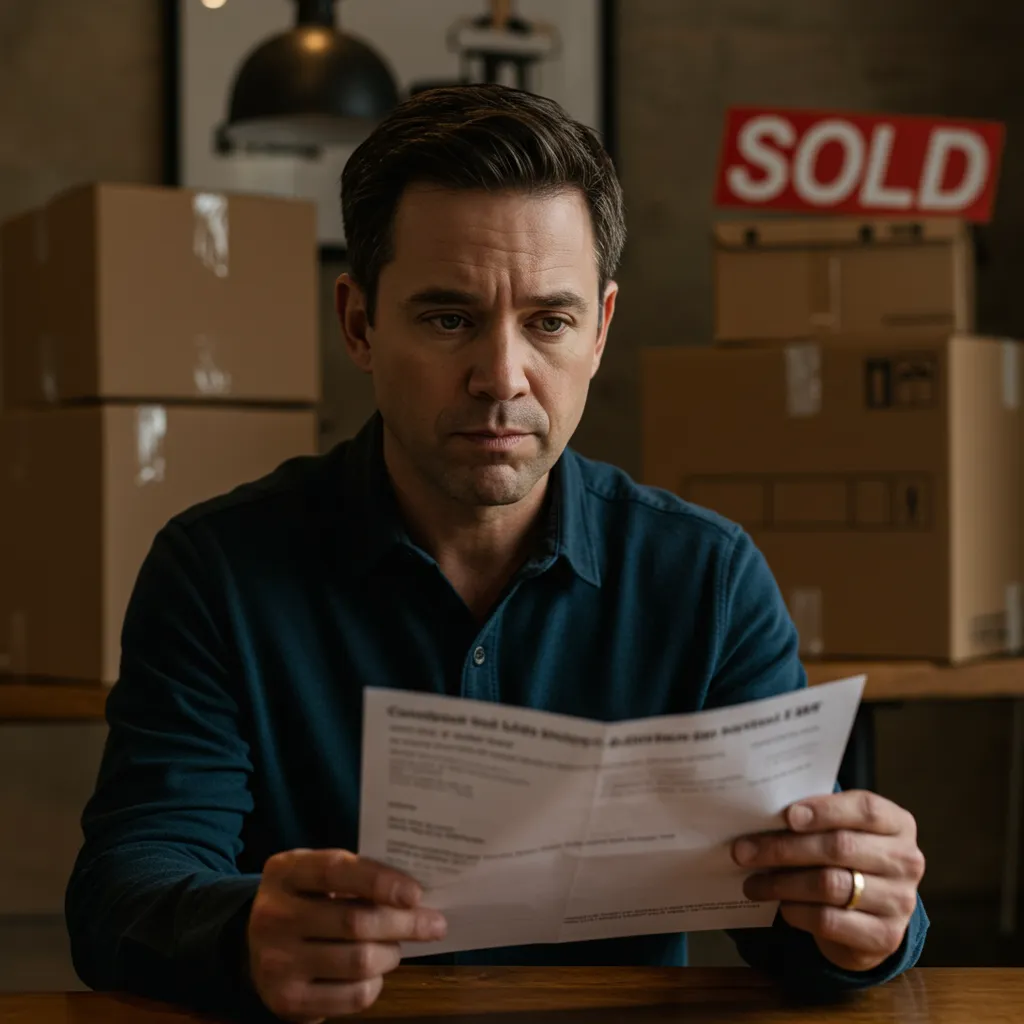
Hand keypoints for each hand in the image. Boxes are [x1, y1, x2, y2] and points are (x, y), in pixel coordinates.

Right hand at [247, 849, 446, 1021]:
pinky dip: (375, 984)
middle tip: (434, 923)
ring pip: (359, 961)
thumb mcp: (317, 876)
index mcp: (284, 872)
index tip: (415, 893)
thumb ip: (356, 875)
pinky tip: (375, 972)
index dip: (379, 881)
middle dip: (403, 923)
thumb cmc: (306, 901)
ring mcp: (276, 962)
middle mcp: (274, 915)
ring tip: (397, 946)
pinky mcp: (286, 1000)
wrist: (255, 947)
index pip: (335, 871)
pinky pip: (352, 996)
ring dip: (392, 954)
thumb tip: (415, 894)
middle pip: (354, 922)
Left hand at [733, 791, 924, 972]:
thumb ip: (816, 818)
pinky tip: (780, 905)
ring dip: (781, 883)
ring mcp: (899, 901)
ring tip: (752, 883)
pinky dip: (797, 911)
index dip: (825, 810)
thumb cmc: (847, 858)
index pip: (865, 809)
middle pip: (839, 847)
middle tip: (743, 851)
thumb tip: (761, 812)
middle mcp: (905, 861)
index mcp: (898, 824)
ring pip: (830, 885)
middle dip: (784, 848)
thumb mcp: (842, 830)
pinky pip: (829, 920)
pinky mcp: (884, 937)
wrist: (872, 914)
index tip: (787, 815)